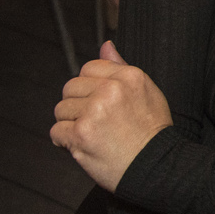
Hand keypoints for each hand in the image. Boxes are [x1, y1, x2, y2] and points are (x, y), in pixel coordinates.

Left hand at [51, 41, 172, 192]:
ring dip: (70, 125)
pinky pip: (56, 132)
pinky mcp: (81, 133)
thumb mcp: (147, 92)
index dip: (90, 88)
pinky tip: (84, 147)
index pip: (89, 68)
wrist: (158, 168)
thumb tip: (105, 45)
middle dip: (77, 106)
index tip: (100, 104)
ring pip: (61, 110)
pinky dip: (65, 142)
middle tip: (96, 123)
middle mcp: (111, 89)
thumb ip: (121, 68)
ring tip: (92, 136)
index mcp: (128, 76)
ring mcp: (94, 111)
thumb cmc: (152, 133)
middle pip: (70, 88)